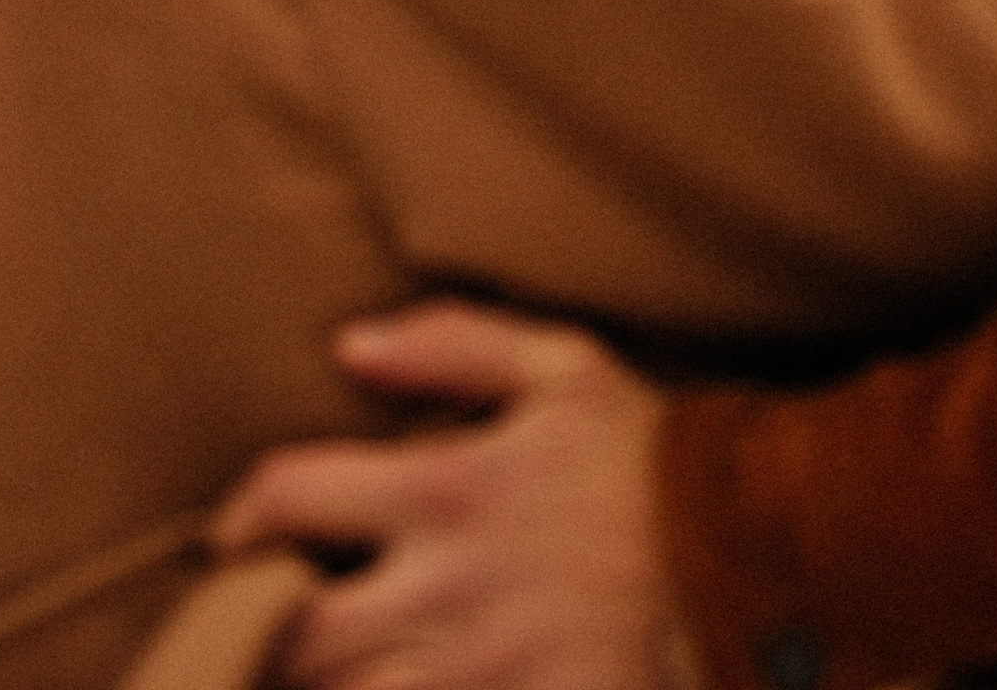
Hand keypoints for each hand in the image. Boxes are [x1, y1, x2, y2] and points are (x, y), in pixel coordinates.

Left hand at [212, 303, 673, 689]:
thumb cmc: (659, 467)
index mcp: (448, 489)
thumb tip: (347, 344)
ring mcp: (484, 673)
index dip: (239, 518)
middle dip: (254, 642)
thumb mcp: (568, 371)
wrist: (766, 568)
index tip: (230, 538)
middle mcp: (450, 590)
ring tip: (307, 679)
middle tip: (243, 641)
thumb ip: (453, 341)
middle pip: (294, 635)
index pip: (290, 496)